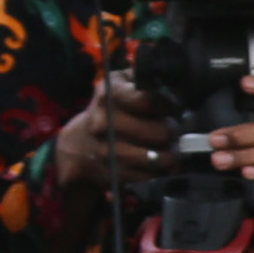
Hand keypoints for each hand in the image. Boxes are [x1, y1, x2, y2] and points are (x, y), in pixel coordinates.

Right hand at [47, 71, 177, 198]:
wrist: (80, 144)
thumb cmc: (110, 109)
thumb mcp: (120, 84)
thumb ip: (143, 77)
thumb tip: (170, 75)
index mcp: (110, 95)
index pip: (151, 100)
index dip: (169, 105)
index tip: (173, 107)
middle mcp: (104, 123)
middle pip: (160, 132)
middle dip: (173, 132)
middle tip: (174, 130)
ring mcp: (108, 151)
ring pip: (157, 158)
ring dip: (171, 156)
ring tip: (171, 149)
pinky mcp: (113, 175)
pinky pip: (149, 177)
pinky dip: (159, 173)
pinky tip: (159, 164)